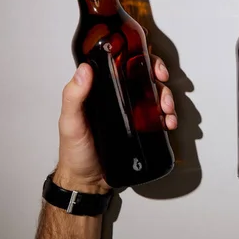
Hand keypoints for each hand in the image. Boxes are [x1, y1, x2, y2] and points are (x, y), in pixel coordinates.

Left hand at [53, 56, 176, 193]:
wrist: (88, 183)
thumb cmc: (75, 153)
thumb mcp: (70, 123)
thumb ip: (73, 97)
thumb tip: (84, 70)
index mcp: (100, 88)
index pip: (120, 62)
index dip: (138, 55)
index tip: (147, 60)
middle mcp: (117, 95)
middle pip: (143, 74)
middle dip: (158, 73)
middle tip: (162, 80)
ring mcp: (131, 110)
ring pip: (155, 93)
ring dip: (166, 96)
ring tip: (166, 110)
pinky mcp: (141, 126)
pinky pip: (159, 115)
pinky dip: (168, 115)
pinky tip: (169, 122)